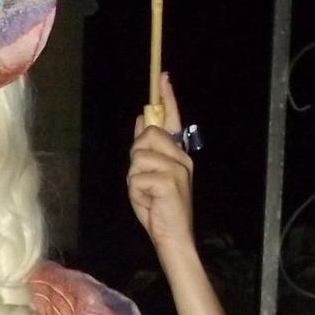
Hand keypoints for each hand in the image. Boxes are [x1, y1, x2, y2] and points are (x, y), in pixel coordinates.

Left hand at [127, 71, 195, 261]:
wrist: (173, 237)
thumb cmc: (159, 210)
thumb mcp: (149, 176)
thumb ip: (146, 150)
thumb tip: (142, 119)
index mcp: (178, 155)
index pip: (173, 120)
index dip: (167, 98)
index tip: (163, 77)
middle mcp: (181, 158)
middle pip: (145, 136)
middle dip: (135, 157)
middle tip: (143, 182)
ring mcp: (176, 168)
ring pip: (137, 158)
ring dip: (133, 180)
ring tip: (147, 195)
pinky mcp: (168, 181)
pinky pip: (136, 178)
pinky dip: (135, 193)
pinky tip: (149, 203)